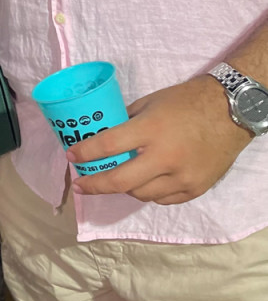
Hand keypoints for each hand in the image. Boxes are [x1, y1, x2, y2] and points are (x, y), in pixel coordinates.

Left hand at [67, 75, 252, 203]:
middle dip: (95, 185)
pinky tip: (143, 183)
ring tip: (115, 179)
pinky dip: (148, 192)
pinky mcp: (195, 188)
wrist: (230, 112)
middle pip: (120, 181)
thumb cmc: (186, 102)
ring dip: (124, 188)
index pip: (108, 146)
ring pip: (140, 194)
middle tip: (81, 185)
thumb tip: (104, 133)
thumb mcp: (150, 102)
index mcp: (150, 130)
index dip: (85, 153)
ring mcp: (181, 177)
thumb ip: (127, 120)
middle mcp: (165, 157)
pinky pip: (162, 199)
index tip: (72, 157)